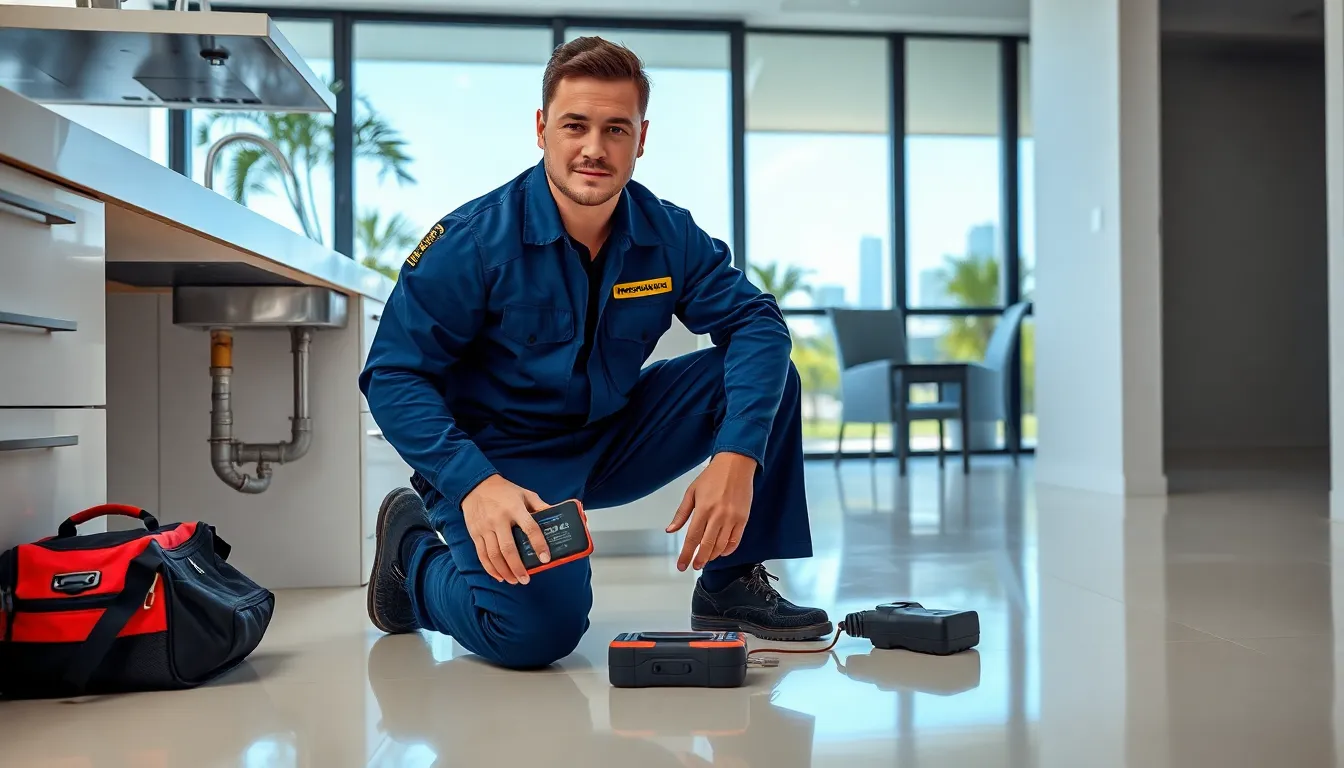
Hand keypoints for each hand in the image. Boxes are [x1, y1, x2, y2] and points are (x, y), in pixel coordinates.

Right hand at [461, 474, 551, 584]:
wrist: (475, 485)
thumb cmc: (504, 491)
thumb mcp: (525, 494)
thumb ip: (540, 506)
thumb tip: (556, 515)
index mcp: (515, 508)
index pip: (530, 528)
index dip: (539, 544)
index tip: (545, 558)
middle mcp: (499, 519)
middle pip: (508, 548)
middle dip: (518, 567)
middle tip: (526, 579)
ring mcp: (485, 527)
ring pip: (494, 555)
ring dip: (504, 571)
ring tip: (514, 580)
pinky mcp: (475, 533)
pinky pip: (482, 555)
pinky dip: (490, 568)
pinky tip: (499, 576)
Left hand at [666, 452, 756, 570]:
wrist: (735, 464)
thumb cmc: (713, 476)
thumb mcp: (691, 492)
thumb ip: (681, 513)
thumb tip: (670, 529)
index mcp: (703, 509)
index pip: (692, 538)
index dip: (686, 554)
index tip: (682, 565)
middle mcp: (718, 516)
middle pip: (707, 545)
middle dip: (700, 559)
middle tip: (694, 566)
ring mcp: (732, 518)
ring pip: (721, 546)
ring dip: (713, 556)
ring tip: (706, 559)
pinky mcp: (743, 519)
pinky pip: (735, 540)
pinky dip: (728, 549)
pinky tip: (721, 552)